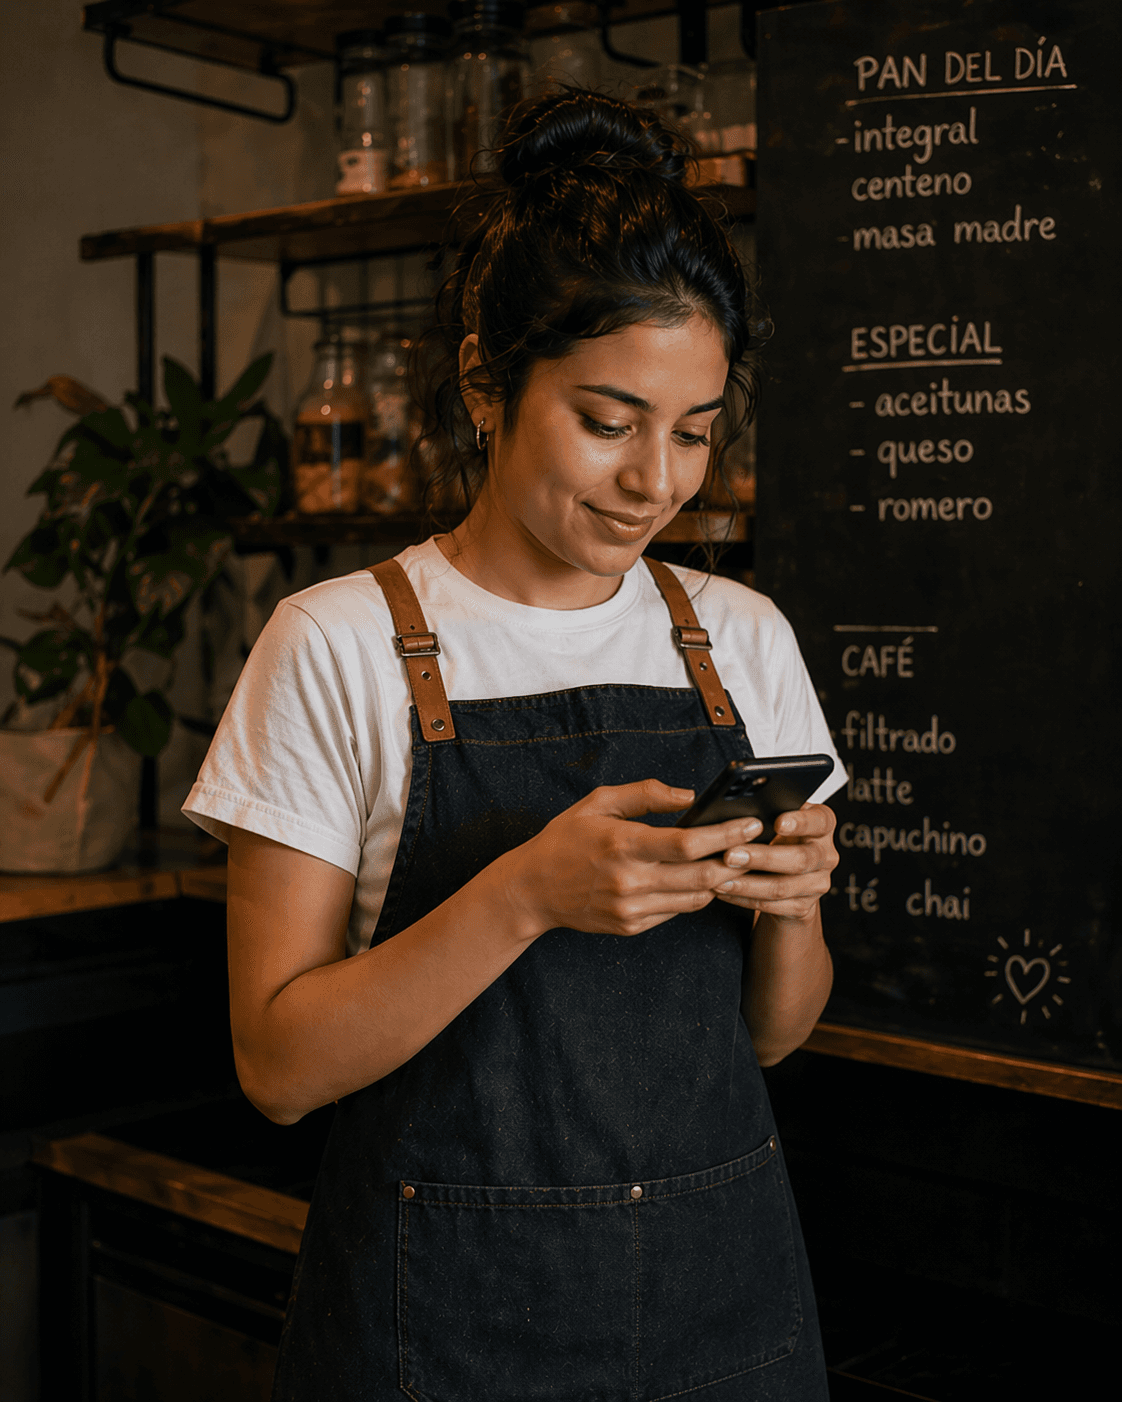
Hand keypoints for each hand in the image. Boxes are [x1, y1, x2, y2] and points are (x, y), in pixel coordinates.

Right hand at [498, 779, 765, 938]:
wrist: (532, 890)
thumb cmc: (566, 840)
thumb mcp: (598, 803)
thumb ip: (645, 795)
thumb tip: (689, 797)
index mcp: (622, 844)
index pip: (686, 844)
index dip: (725, 835)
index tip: (751, 824)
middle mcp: (629, 880)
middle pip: (701, 875)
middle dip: (735, 860)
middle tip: (756, 845)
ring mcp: (631, 908)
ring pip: (695, 898)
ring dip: (719, 880)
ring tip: (734, 861)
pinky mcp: (631, 926)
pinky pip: (676, 911)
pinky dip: (693, 895)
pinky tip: (700, 879)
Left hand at [713, 803, 837, 924]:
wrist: (785, 875)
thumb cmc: (777, 838)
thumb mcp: (776, 820)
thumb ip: (766, 815)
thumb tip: (734, 815)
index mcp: (822, 826)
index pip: (820, 821)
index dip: (800, 822)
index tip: (778, 823)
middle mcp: (825, 855)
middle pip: (800, 858)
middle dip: (762, 857)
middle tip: (731, 855)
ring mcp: (816, 883)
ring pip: (782, 886)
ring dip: (747, 883)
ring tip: (720, 878)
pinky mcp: (803, 906)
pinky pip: (772, 905)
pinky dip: (744, 898)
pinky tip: (725, 891)